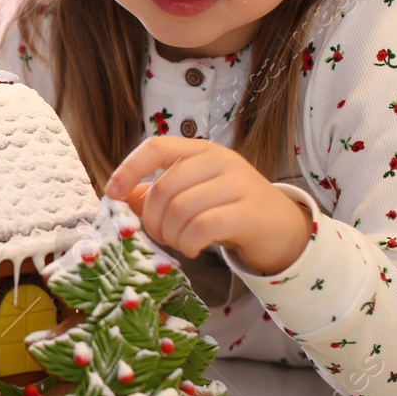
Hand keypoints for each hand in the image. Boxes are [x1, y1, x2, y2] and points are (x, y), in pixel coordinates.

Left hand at [105, 136, 311, 275]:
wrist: (283, 229)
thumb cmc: (230, 210)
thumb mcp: (193, 196)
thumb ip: (160, 195)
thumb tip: (124, 199)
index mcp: (201, 150)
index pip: (157, 146)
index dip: (130, 168)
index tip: (113, 193)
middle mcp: (219, 160)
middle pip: (164, 187)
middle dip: (152, 219)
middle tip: (159, 236)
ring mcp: (238, 183)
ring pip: (181, 209)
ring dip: (171, 235)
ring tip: (179, 243)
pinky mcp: (249, 212)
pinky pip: (202, 227)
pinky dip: (188, 243)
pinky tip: (192, 249)